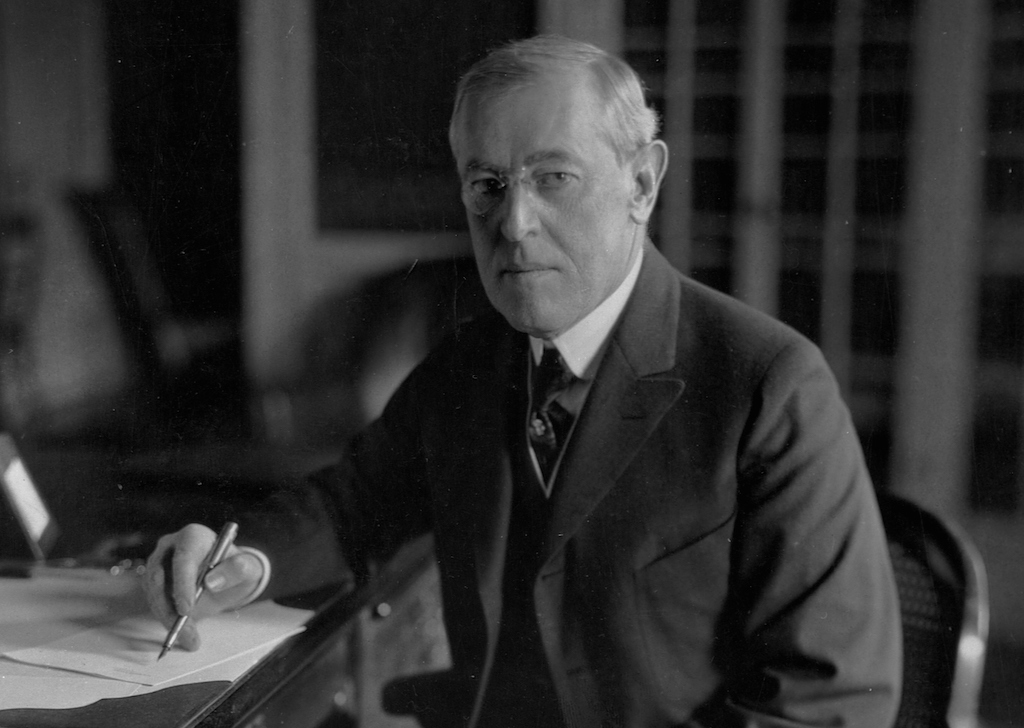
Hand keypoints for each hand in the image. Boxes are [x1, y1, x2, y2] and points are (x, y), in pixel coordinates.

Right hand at [143, 523, 264, 650]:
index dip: (182, 584)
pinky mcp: (154, 583)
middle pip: (159, 577)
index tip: (187, 609)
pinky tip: (185, 635)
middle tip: (187, 632)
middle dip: (170, 608)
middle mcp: (170, 547)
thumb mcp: (247, 568)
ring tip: (190, 639)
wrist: (228, 577)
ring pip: (154, 595)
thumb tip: (213, 581)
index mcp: (193, 536)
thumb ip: (237, 569)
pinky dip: (167, 621)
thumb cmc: (237, 568)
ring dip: (168, 619)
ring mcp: (158, 565)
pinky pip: (155, 604)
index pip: (182, 559)